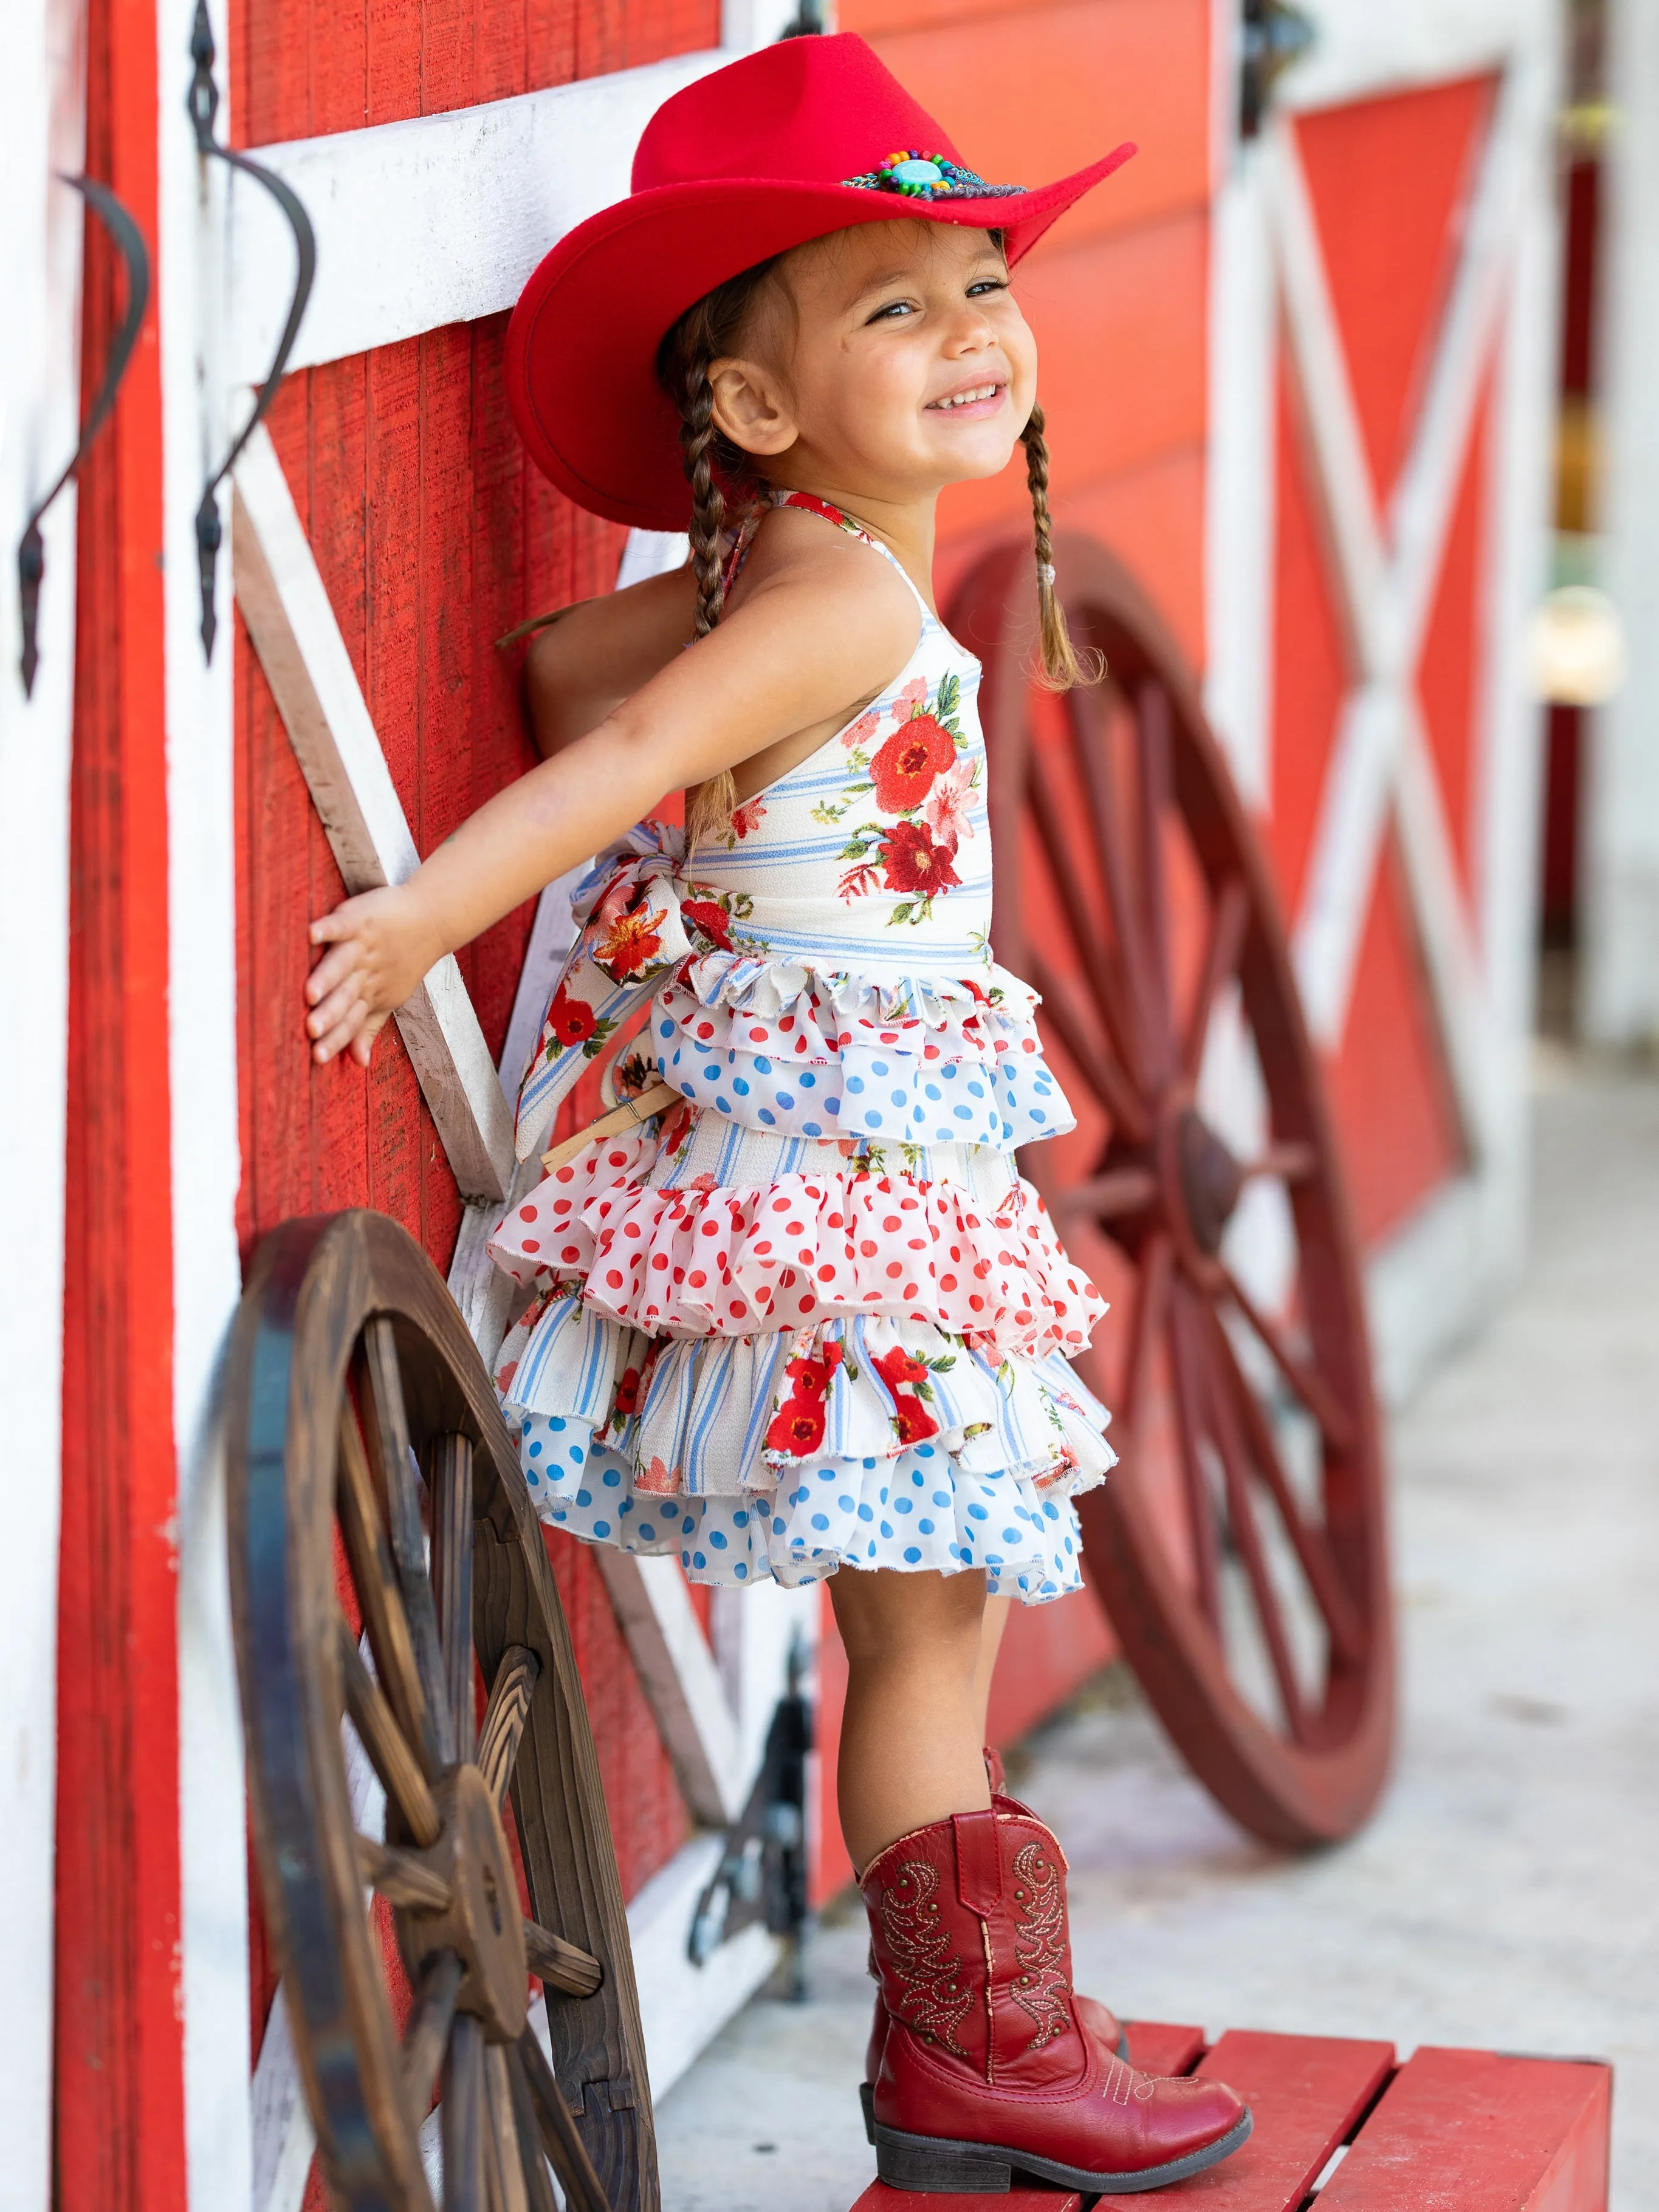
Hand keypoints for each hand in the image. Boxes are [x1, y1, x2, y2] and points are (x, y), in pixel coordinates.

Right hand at [306, 882, 439, 1065]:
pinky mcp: (360, 919)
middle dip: (329, 1014)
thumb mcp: (389, 997)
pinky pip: (343, 926)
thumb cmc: (403, 961)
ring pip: (341, 965)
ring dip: (326, 979)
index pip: (351, 1021)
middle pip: (345, 997)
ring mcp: (363, 946)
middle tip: (311, 1030)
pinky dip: (328, 929)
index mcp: (369, 994)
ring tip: (310, 993)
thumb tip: (359, 1062)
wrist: (433, 920)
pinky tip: (311, 935)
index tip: (317, 1058)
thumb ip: (368, 1027)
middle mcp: (366, 973)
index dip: (336, 1038)